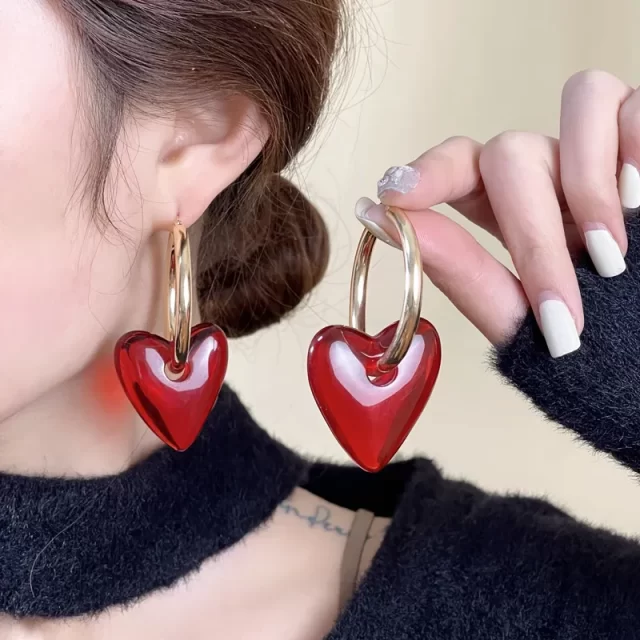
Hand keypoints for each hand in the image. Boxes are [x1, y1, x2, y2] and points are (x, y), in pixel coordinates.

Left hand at [357, 70, 637, 356]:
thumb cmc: (597, 347)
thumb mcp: (524, 317)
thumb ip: (460, 270)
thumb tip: (383, 219)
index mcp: (508, 208)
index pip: (460, 165)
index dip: (428, 171)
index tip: (394, 197)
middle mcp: (551, 172)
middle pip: (513, 154)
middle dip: (532, 234)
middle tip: (558, 308)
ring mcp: (604, 152)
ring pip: (582, 97)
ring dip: (587, 182)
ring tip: (610, 257)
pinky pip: (636, 103)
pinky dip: (635, 143)